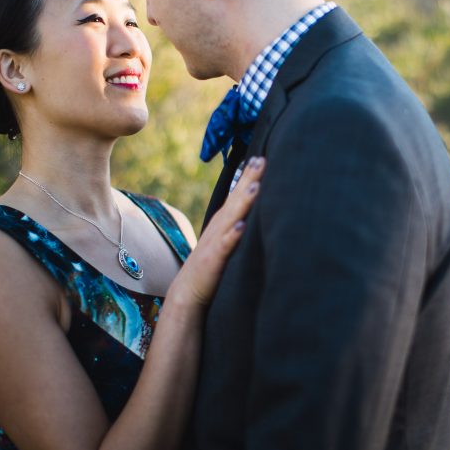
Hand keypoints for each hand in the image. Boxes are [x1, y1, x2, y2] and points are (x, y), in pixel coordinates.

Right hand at [170, 156, 263, 306]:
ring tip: (255, 185)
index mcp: (222, 222)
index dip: (247, 177)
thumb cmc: (210, 266)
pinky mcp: (213, 260)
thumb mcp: (224, 240)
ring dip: (242, 202)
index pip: (236, 195)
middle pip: (235, 199)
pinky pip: (224, 247)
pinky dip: (232, 236)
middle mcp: (218, 227)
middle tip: (261, 160)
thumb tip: (252, 214)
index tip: (261, 158)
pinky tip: (241, 226)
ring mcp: (215, 242)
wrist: (187, 292)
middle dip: (248, 179)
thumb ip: (235, 225)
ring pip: (231, 218)